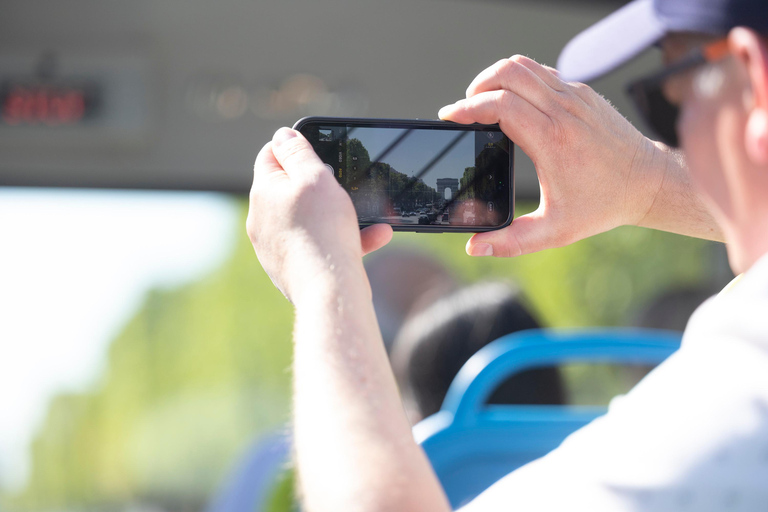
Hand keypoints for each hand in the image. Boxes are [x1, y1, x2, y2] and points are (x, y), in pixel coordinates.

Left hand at [246, 128, 392, 302]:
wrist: (328, 291)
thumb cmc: (323, 231)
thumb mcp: (315, 178)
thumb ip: (298, 152)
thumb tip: (282, 135)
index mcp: (264, 193)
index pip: (270, 155)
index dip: (294, 146)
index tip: (318, 147)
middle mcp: (263, 220)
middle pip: (291, 188)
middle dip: (322, 183)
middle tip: (345, 182)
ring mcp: (277, 246)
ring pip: (311, 219)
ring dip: (341, 214)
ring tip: (371, 215)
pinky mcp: (294, 268)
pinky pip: (320, 245)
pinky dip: (345, 239)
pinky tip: (376, 236)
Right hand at [439, 55, 667, 256]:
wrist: (648, 182)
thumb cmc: (603, 205)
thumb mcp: (555, 231)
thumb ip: (511, 242)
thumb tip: (474, 248)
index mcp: (552, 140)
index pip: (500, 104)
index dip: (467, 107)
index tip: (449, 116)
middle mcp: (563, 110)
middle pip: (507, 73)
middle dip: (476, 86)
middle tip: (465, 110)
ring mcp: (575, 96)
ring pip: (523, 65)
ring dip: (496, 78)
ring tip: (484, 102)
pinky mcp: (582, 92)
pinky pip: (541, 72)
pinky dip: (519, 80)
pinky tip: (514, 103)